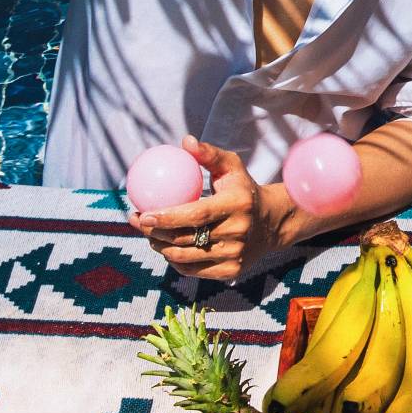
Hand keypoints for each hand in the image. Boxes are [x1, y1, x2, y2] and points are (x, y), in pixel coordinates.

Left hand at [139, 141, 306, 284]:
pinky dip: (175, 261)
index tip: (143, 213)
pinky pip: (194, 270)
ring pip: (185, 257)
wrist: (273, 222)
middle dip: (154, 233)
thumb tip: (185, 141)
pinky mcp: (232, 271)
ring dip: (160, 247)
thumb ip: (209, 154)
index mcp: (238, 204)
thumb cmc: (243, 189)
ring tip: (149, 235)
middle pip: (186, 238)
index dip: (167, 217)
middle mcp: (238, 232)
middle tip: (137, 222)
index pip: (196, 214)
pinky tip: (165, 248)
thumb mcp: (232, 167)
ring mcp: (235, 254)